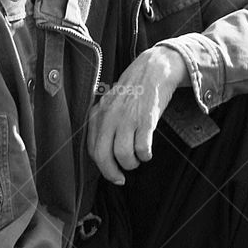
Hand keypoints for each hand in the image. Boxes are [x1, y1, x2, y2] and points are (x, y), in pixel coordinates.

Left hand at [87, 44, 188, 184]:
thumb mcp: (111, 103)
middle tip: (121, 178)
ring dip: (131, 163)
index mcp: (99, 114)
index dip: (102, 167)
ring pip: (123, 154)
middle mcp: (110, 117)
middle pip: (103, 155)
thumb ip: (104, 123)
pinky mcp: (146, 118)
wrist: (154, 69)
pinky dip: (145, 155)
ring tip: (138, 159)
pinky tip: (148, 152)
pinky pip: (142, 147)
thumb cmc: (134, 89)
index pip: (93, 149)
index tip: (112, 174)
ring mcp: (128, 117)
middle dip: (112, 173)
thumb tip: (102, 151)